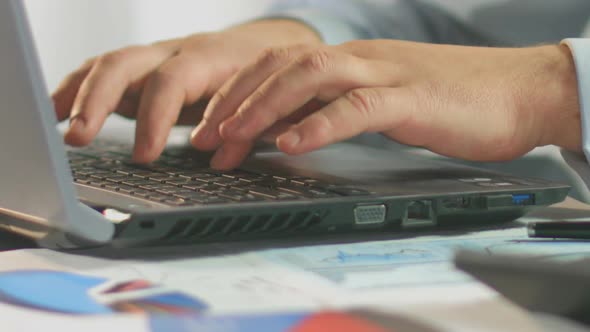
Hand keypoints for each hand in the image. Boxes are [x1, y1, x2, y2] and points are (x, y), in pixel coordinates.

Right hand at [53, 20, 321, 162]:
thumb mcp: (268, 104)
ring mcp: (157, 59)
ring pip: (108, 65)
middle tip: (79, 137)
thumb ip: (247, 130)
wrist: (268, 48)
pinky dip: (78, 91)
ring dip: (78, 95)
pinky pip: (104, 74)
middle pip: (126, 64)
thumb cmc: (268, 77)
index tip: (144, 156)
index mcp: (209, 58)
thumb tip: (220, 158)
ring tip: (56, 127)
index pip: (172, 81)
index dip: (155, 118)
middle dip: (97, 99)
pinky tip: (58, 111)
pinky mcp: (145, 72)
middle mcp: (176, 52)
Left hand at [194, 40, 581, 169]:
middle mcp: (362, 59)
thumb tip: (296, 130)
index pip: (280, 65)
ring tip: (232, 139)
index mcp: (353, 61)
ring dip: (264, 108)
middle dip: (236, 102)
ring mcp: (386, 74)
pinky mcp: (411, 98)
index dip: (239, 93)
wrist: (520, 90)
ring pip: (310, 77)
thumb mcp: (384, 102)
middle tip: (204, 140)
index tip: (210, 127)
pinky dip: (319, 125)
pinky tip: (291, 144)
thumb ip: (341, 108)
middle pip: (282, 66)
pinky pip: (357, 107)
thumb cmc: (453, 101)